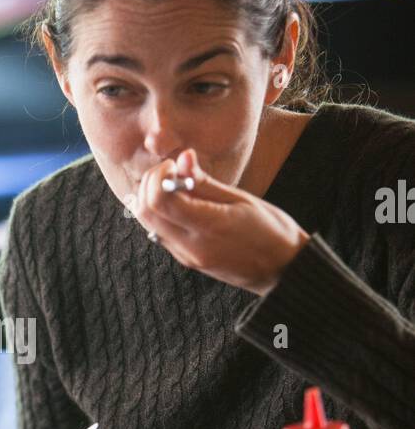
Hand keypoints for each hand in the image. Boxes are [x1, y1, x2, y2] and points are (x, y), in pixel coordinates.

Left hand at [134, 149, 308, 294]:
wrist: (283, 271)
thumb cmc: (271, 231)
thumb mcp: (242, 200)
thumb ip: (205, 182)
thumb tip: (182, 157)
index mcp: (210, 227)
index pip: (161, 200)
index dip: (158, 176)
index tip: (174, 164)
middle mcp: (192, 247)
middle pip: (146, 213)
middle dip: (149, 184)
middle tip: (171, 171)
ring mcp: (187, 257)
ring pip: (148, 224)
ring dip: (151, 199)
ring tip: (176, 185)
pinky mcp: (186, 261)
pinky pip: (159, 234)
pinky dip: (160, 214)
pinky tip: (180, 203)